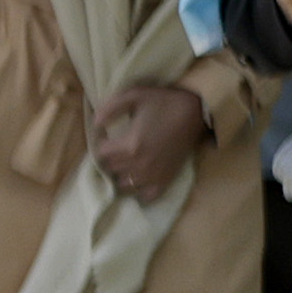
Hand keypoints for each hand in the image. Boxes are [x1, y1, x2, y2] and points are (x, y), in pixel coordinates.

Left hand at [88, 78, 207, 199]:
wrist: (196, 111)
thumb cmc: (164, 101)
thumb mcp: (134, 95)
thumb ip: (110, 108)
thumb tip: (95, 124)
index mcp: (130, 144)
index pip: (101, 153)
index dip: (102, 143)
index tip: (108, 137)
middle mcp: (140, 164)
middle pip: (111, 169)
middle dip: (111, 158)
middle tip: (118, 148)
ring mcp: (154, 175)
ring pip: (124, 184)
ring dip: (122, 174)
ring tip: (128, 162)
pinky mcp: (166, 180)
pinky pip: (146, 197)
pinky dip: (140, 191)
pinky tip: (140, 180)